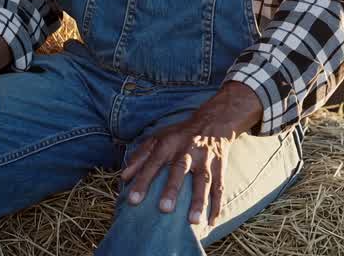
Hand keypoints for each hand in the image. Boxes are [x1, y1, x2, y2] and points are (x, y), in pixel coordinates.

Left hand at [119, 81, 262, 225]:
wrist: (213, 121)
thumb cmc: (179, 135)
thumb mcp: (158, 138)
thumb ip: (140, 156)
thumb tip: (124, 178)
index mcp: (169, 143)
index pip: (153, 162)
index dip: (143, 180)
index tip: (133, 200)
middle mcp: (187, 150)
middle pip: (180, 169)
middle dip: (172, 189)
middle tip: (165, 209)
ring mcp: (205, 159)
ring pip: (203, 180)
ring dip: (199, 200)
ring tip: (194, 221)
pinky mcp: (220, 166)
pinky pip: (219, 186)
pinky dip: (217, 204)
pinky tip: (212, 221)